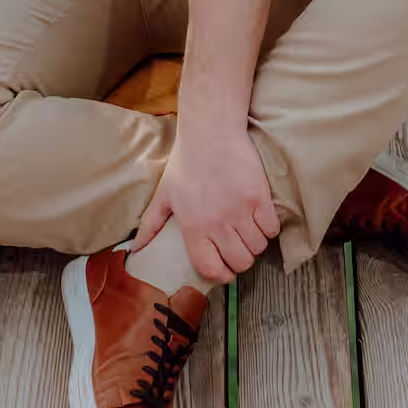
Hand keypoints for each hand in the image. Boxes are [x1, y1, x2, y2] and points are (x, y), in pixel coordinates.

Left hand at [135, 122, 278, 284]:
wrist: (211, 132)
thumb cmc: (186, 163)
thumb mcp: (164, 194)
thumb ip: (151, 225)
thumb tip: (136, 249)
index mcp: (194, 226)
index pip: (211, 268)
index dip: (221, 275)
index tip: (224, 270)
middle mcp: (218, 223)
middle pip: (240, 262)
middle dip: (240, 261)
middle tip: (237, 249)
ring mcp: (241, 211)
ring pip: (258, 247)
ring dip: (254, 244)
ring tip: (248, 233)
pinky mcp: (260, 198)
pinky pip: (272, 229)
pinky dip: (268, 229)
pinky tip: (259, 219)